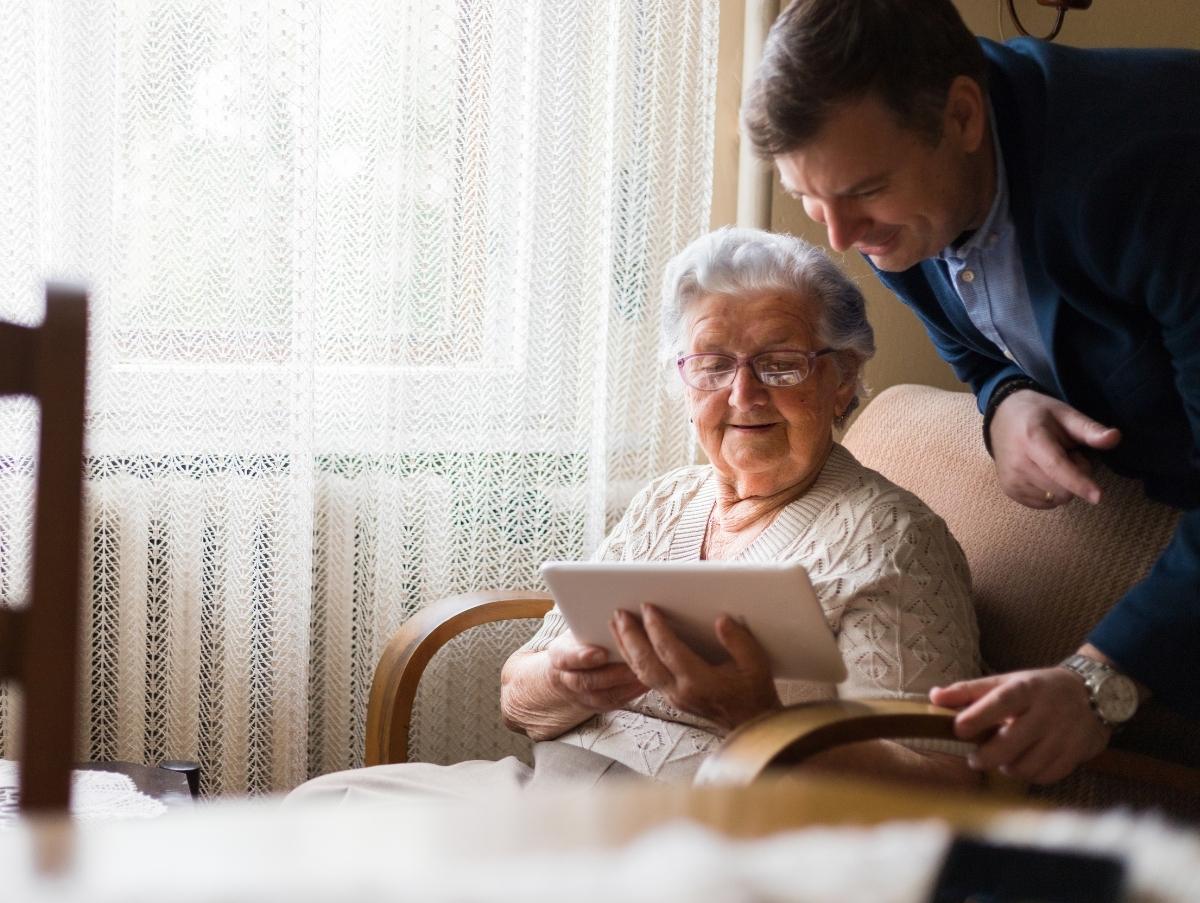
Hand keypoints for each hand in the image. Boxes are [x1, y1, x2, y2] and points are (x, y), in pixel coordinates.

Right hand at [544, 632, 647, 712]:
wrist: (567, 668)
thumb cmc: (579, 640)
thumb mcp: (577, 629)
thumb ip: (591, 624)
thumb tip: (618, 611)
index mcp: (559, 655)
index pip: (567, 658)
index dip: (583, 657)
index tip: (602, 653)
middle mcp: (566, 679)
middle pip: (587, 681)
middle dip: (612, 674)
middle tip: (633, 665)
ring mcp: (580, 696)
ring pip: (602, 696)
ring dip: (625, 686)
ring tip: (644, 674)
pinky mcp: (596, 706)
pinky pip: (613, 703)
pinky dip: (630, 694)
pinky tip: (645, 684)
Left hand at [610, 604, 780, 731]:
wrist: (751, 724)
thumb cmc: (754, 693)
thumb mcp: (755, 663)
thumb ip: (738, 640)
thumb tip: (721, 621)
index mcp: (699, 682)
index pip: (668, 650)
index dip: (656, 627)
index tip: (647, 608)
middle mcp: (680, 692)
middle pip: (645, 662)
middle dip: (630, 636)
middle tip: (620, 614)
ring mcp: (673, 697)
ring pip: (640, 672)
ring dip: (626, 647)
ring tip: (616, 625)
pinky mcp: (671, 698)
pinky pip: (645, 678)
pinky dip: (633, 660)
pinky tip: (628, 646)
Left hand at [929, 668, 1110, 782]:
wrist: (1093, 693)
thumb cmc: (1036, 688)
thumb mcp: (1005, 682)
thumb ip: (968, 691)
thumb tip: (934, 697)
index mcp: (1026, 688)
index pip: (1000, 702)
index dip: (977, 717)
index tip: (958, 730)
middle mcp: (1047, 711)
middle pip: (1012, 741)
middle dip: (986, 756)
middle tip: (974, 759)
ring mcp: (1064, 734)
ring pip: (1027, 764)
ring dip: (1006, 768)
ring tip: (1000, 760)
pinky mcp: (1076, 753)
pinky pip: (1046, 775)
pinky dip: (1028, 775)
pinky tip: (1021, 766)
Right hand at [989, 390, 1120, 507]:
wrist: (1002, 418)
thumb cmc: (1039, 415)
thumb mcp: (1065, 414)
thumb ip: (1089, 429)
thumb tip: (1115, 437)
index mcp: (1031, 439)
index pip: (1057, 466)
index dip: (1079, 482)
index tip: (1098, 496)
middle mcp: (1017, 463)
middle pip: (1061, 488)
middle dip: (1075, 477)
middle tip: (1069, 456)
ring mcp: (1011, 480)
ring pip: (1055, 498)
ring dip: (1063, 485)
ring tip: (1053, 463)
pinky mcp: (1009, 491)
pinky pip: (1045, 503)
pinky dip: (1052, 491)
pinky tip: (1044, 473)